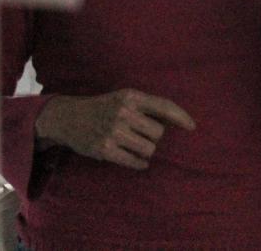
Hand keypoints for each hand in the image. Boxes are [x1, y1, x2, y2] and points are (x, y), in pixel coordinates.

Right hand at [34, 89, 195, 169]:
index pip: (164, 106)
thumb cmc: (104, 108)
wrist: (68, 118)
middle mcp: (123, 113)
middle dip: (154, 136)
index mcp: (131, 97)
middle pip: (159, 133)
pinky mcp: (105, 150)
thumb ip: (148, 106)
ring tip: (135, 145)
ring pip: (149, 149)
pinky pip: (134, 162)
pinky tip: (138, 161)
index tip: (192, 127)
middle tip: (141, 135)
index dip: (181, 117)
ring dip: (146, 150)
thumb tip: (177, 121)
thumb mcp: (124, 98)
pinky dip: (139, 163)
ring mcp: (113, 132)